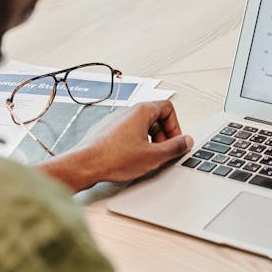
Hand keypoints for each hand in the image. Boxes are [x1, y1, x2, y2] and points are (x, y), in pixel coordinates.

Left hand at [37, 100, 193, 192]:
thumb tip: (186, 141)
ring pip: (140, 125)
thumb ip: (174, 148)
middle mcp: (128, 111)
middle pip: (155, 116)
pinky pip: (127, 132)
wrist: (84, 164)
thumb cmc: (114, 158)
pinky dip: (134, 143)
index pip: (168, 108)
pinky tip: (130, 159)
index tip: (175, 141)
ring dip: (149, 140)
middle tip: (162, 152)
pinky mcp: (106, 130)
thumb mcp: (153, 156)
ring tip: (146, 157)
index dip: (175, 126)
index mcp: (142, 111)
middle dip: (163, 135)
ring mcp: (115, 119)